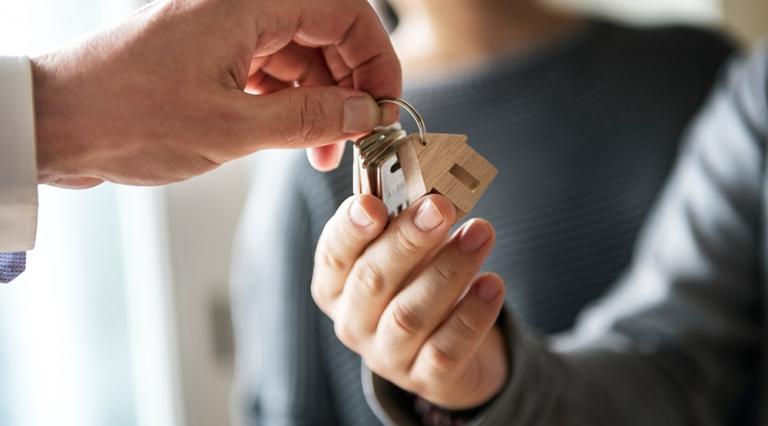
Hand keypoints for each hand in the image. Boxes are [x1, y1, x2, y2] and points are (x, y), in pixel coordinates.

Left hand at [32, 0, 400, 187]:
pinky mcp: (213, 58)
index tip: (386, 107)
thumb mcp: (232, 127)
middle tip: (360, 137)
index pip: (344, 12)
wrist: (56, 125)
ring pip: (300, 59)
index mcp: (248, 3)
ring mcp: (226, 33)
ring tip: (326, 153)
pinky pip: (271, 75)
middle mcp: (241, 8)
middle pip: (326, 35)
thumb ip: (309, 119)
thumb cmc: (127, 116)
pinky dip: (290, 108)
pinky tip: (296, 142)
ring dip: (321, 105)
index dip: (375, 60)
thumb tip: (365, 114)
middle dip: (349, 88)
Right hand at [311, 194, 507, 408]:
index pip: (334, 254)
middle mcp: (353, 321)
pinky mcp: (425, 378)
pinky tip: (493, 284)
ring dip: (448, 270)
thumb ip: (409, 223)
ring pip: (411, 315)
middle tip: (440, 207)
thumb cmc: (417, 285)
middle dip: (407, 240)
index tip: (372, 204)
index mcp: (336, 284)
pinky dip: (472, 314)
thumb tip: (434, 190)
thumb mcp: (404, 253)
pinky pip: (447, 349)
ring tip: (481, 233)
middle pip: (372, 281)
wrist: (445, 351)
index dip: (350, 229)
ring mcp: (387, 355)